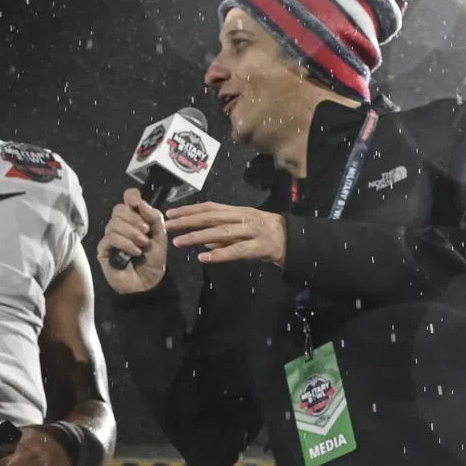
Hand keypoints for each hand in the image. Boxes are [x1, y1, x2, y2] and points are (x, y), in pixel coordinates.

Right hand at [96, 188, 167, 293]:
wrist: (150, 280)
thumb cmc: (154, 258)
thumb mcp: (160, 235)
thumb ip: (153, 217)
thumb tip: (139, 203)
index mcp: (135, 218)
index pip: (128, 197)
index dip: (131, 196)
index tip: (136, 204)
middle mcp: (121, 224)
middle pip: (119, 209)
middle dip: (134, 220)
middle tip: (146, 233)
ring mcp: (110, 236)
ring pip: (114, 223)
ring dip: (132, 234)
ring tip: (143, 245)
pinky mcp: (104, 249)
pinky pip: (111, 238)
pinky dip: (125, 243)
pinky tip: (135, 252)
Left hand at [165, 202, 286, 266]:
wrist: (298, 242)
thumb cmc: (269, 236)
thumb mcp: (245, 231)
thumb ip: (224, 235)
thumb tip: (202, 238)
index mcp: (239, 211)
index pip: (211, 207)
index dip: (190, 209)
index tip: (171, 213)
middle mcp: (244, 217)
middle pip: (212, 216)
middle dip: (188, 220)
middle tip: (168, 224)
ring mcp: (253, 231)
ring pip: (221, 232)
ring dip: (197, 237)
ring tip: (179, 242)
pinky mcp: (260, 247)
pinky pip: (237, 251)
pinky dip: (220, 254)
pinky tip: (204, 258)